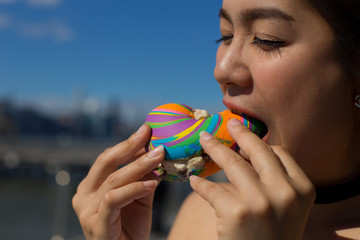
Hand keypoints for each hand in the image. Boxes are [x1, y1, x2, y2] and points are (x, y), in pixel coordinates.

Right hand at [72, 124, 163, 239]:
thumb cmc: (130, 228)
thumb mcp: (140, 197)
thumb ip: (145, 177)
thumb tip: (157, 153)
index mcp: (91, 186)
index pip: (108, 158)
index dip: (127, 143)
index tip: (146, 130)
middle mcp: (84, 195)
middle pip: (105, 162)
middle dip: (129, 146)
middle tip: (148, 133)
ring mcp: (86, 210)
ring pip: (113, 180)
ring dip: (138, 166)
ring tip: (158, 156)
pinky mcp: (96, 223)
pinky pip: (114, 200)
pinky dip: (134, 189)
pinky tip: (153, 182)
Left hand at [190, 118, 314, 239]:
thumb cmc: (272, 235)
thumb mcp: (286, 207)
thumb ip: (275, 179)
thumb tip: (248, 149)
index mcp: (302, 188)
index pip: (278, 152)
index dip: (259, 141)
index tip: (244, 134)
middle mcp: (285, 192)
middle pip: (257, 150)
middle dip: (239, 133)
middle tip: (227, 124)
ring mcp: (261, 201)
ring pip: (233, 163)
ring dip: (214, 148)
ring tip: (203, 140)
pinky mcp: (237, 212)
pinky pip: (212, 189)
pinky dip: (200, 184)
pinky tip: (194, 181)